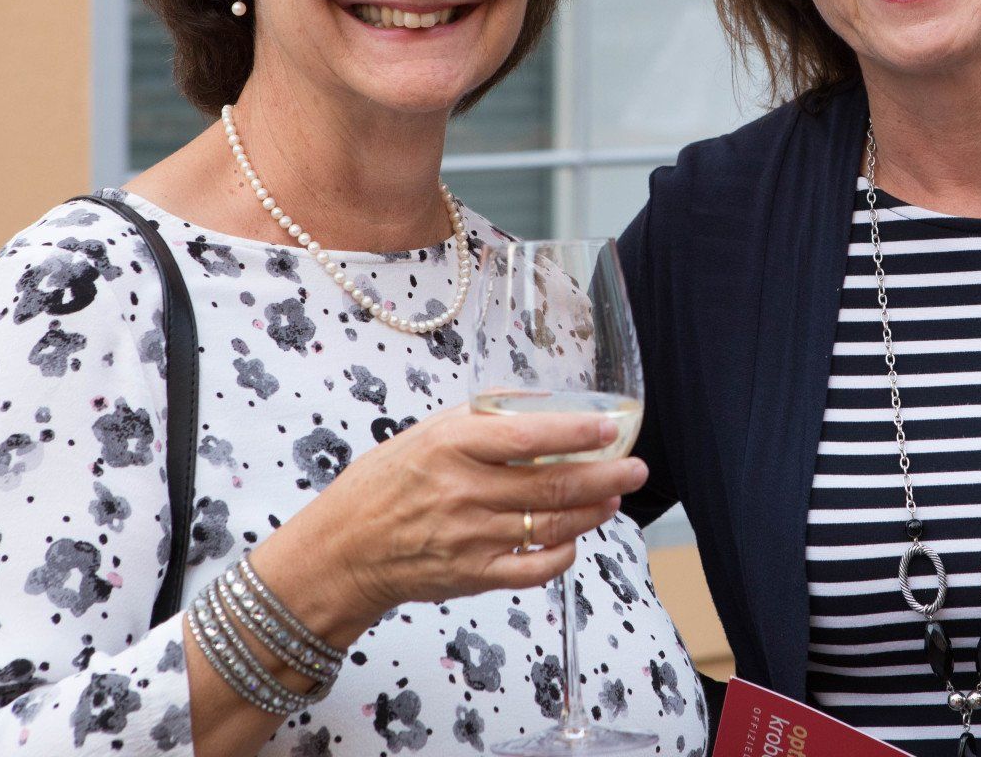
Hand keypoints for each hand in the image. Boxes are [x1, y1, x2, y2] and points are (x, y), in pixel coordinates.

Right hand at [260, 403, 647, 633]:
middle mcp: (464, 492)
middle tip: (636, 468)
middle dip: (606, 476)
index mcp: (451, 447)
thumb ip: (479, 419)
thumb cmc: (383, 485)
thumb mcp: (423, 434)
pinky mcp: (474, 575)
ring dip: (593, 512)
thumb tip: (539, 406)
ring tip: (615, 497)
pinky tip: (576, 538)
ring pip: (552, 525)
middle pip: (553, 486)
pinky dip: (564, 554)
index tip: (610, 428)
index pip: (529, 437)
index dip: (577, 434)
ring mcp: (471, 538)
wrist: (344, 551)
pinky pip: (534, 568)